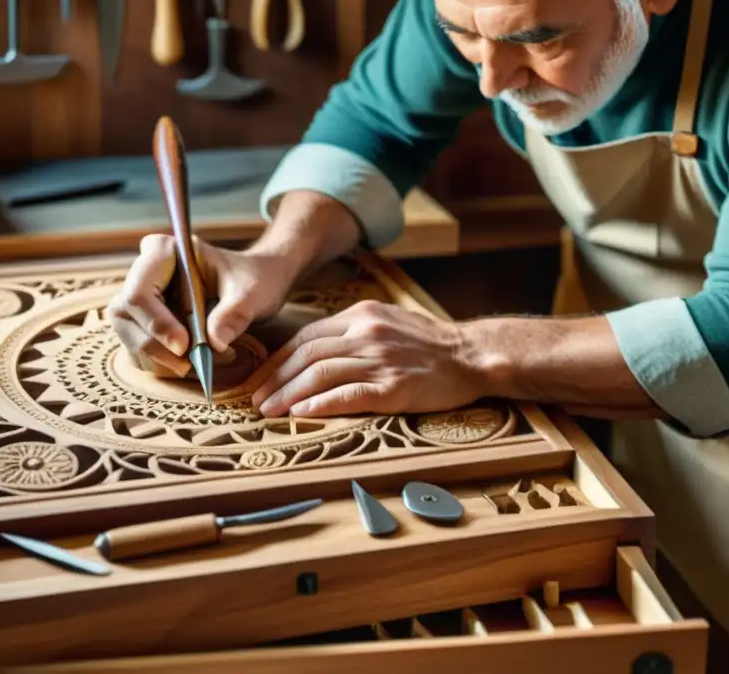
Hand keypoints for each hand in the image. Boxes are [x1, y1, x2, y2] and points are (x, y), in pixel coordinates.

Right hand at [107, 234, 297, 375]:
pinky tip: (193, 364)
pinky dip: (164, 366)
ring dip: (162, 361)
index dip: (157, 323)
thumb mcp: (252, 293)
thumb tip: (215, 343)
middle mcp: (142, 274)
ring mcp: (137, 300)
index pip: (140, 293)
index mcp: (163, 252)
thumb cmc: (252, 280)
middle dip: (158, 348)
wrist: (254, 285)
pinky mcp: (142, 325)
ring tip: (203, 364)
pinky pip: (139, 352)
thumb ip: (234, 314)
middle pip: (126, 317)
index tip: (185, 345)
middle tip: (194, 365)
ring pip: (129, 338)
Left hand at [250, 300, 483, 416]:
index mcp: (361, 316)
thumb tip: (314, 351)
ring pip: (319, 374)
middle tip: (255, 399)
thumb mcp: (388, 321)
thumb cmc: (430, 343)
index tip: (262, 378)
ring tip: (269, 411)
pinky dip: (319, 404)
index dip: (278, 359)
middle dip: (274, 378)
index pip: (306, 337)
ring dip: (288, 394)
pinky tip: (301, 414)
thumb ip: (354, 331)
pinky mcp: (393, 387)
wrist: (472, 355)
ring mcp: (379, 360)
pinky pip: (347, 395)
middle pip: (306, 355)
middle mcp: (366, 334)